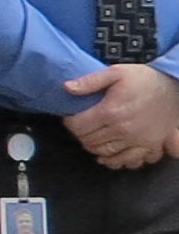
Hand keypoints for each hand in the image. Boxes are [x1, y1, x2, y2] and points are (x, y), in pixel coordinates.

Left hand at [64, 61, 178, 169]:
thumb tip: (67, 88)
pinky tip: (108, 155)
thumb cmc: (144, 79)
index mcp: (111, 111)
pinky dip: (115, 161)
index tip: (71, 117)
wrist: (175, 88)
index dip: (70, 122)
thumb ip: (90, 81)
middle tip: (82, 126)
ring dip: (94, 147)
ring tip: (93, 137)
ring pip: (104, 153)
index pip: (78, 126)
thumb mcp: (116, 72)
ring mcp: (136, 140)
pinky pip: (128, 161)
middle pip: (89, 141)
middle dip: (80, 134)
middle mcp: (122, 129)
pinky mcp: (149, 146)